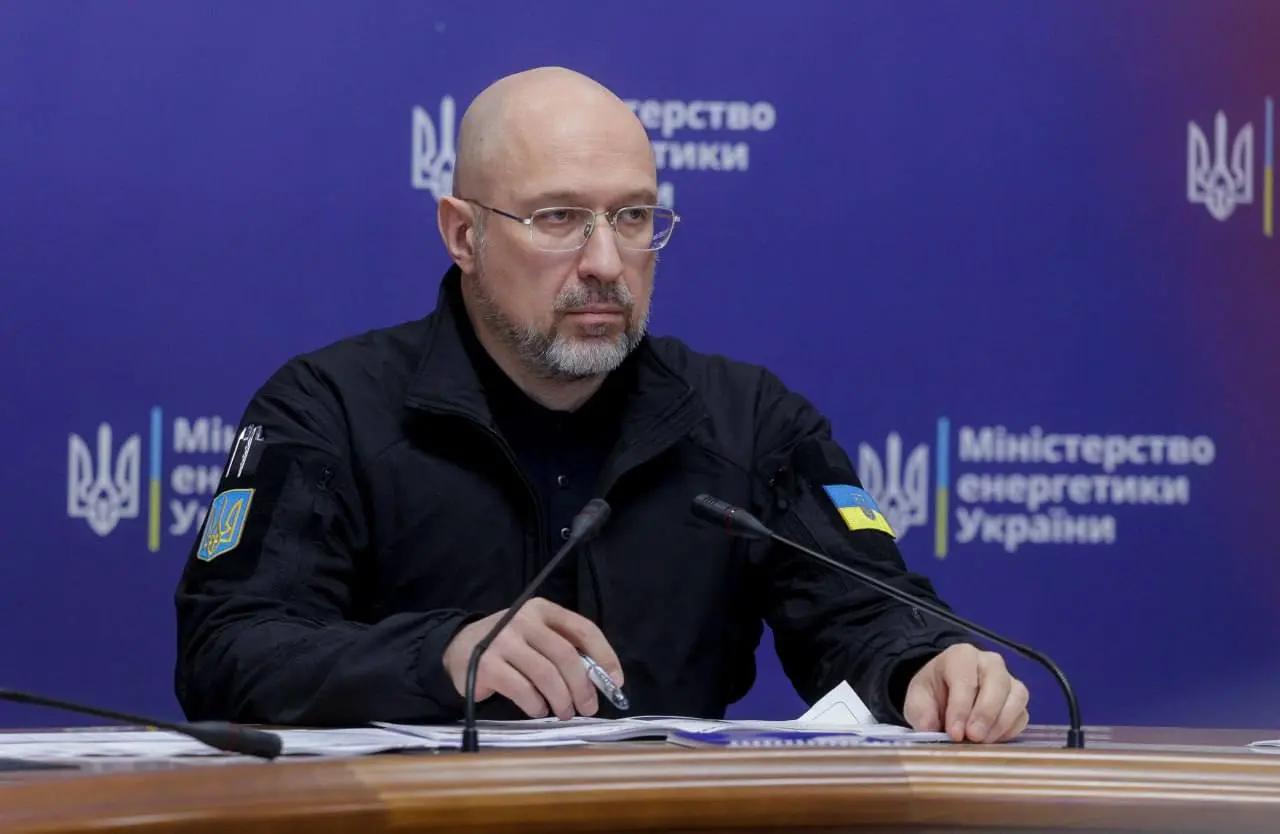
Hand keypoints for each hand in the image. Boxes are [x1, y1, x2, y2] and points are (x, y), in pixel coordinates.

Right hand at [442, 597, 623, 720]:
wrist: (458, 648)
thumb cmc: (509, 646)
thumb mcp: (536, 635)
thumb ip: (565, 649)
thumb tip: (604, 679)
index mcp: (542, 609)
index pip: (583, 629)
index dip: (605, 656)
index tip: (615, 681)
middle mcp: (523, 620)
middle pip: (566, 656)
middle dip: (583, 687)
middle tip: (588, 708)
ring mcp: (502, 642)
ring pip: (546, 675)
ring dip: (561, 700)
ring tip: (564, 712)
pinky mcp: (487, 665)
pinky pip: (523, 690)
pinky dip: (536, 705)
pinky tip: (538, 710)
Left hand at [902, 644, 1028, 742]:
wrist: (945, 693)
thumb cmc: (933, 692)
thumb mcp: (918, 699)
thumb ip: (922, 712)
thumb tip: (930, 729)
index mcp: (961, 656)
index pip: (965, 679)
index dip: (960, 708)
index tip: (954, 733)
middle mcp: (989, 662)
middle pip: (997, 683)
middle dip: (985, 714)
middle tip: (972, 738)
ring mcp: (1008, 679)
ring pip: (1016, 696)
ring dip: (1001, 723)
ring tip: (982, 742)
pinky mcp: (1018, 699)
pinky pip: (1022, 714)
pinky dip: (1010, 730)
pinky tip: (993, 740)